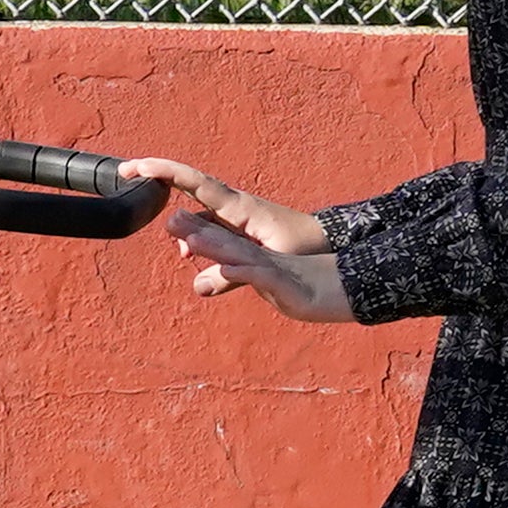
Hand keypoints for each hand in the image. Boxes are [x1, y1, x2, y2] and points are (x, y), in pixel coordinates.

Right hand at [118, 158, 324, 257]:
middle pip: (186, 185)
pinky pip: (207, 223)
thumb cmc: (302, 246)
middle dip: (155, 178)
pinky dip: (194, 233)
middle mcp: (231, 203)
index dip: (162, 171)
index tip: (135, 167)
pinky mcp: (237, 222)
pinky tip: (192, 254)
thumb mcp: (266, 264)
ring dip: (179, 222)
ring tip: (179, 249)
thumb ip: (231, 276)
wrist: (325, 240)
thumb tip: (197, 287)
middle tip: (125, 175)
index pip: (192, 182)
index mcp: (236, 206)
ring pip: (195, 210)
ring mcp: (233, 211)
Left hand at [167, 206, 355, 324]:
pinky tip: (228, 269)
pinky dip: (244, 272)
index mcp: (250, 251)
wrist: (340, 287)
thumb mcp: (257, 282)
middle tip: (169, 220)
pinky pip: (261, 275)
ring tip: (191, 241)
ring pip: (240, 253)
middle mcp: (258, 253)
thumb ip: (227, 280)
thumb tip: (197, 286)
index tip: (168, 221)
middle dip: (197, 229)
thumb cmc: (298, 284)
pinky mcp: (283, 282)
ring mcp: (271, 266)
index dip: (194, 227)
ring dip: (217, 247)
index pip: (219, 235)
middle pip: (225, 239)